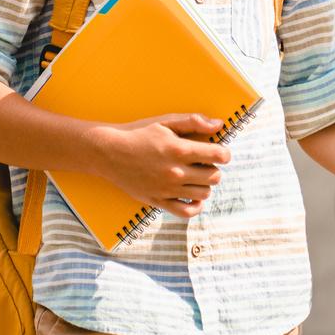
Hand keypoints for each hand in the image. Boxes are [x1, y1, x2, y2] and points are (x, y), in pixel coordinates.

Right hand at [92, 113, 231, 218]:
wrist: (109, 152)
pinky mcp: (158, 200)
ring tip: (197, 176)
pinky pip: (186, 212)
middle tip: (205, 163)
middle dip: (214, 168)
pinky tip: (194, 196)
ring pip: (204, 193)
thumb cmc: (138, 133)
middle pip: (214, 176)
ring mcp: (167, 188)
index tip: (220, 152)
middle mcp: (176, 171)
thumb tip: (219, 125)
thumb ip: (193, 122)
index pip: (218, 155)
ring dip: (205, 185)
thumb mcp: (165, 122)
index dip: (224, 153)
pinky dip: (196, 206)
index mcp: (179, 149)